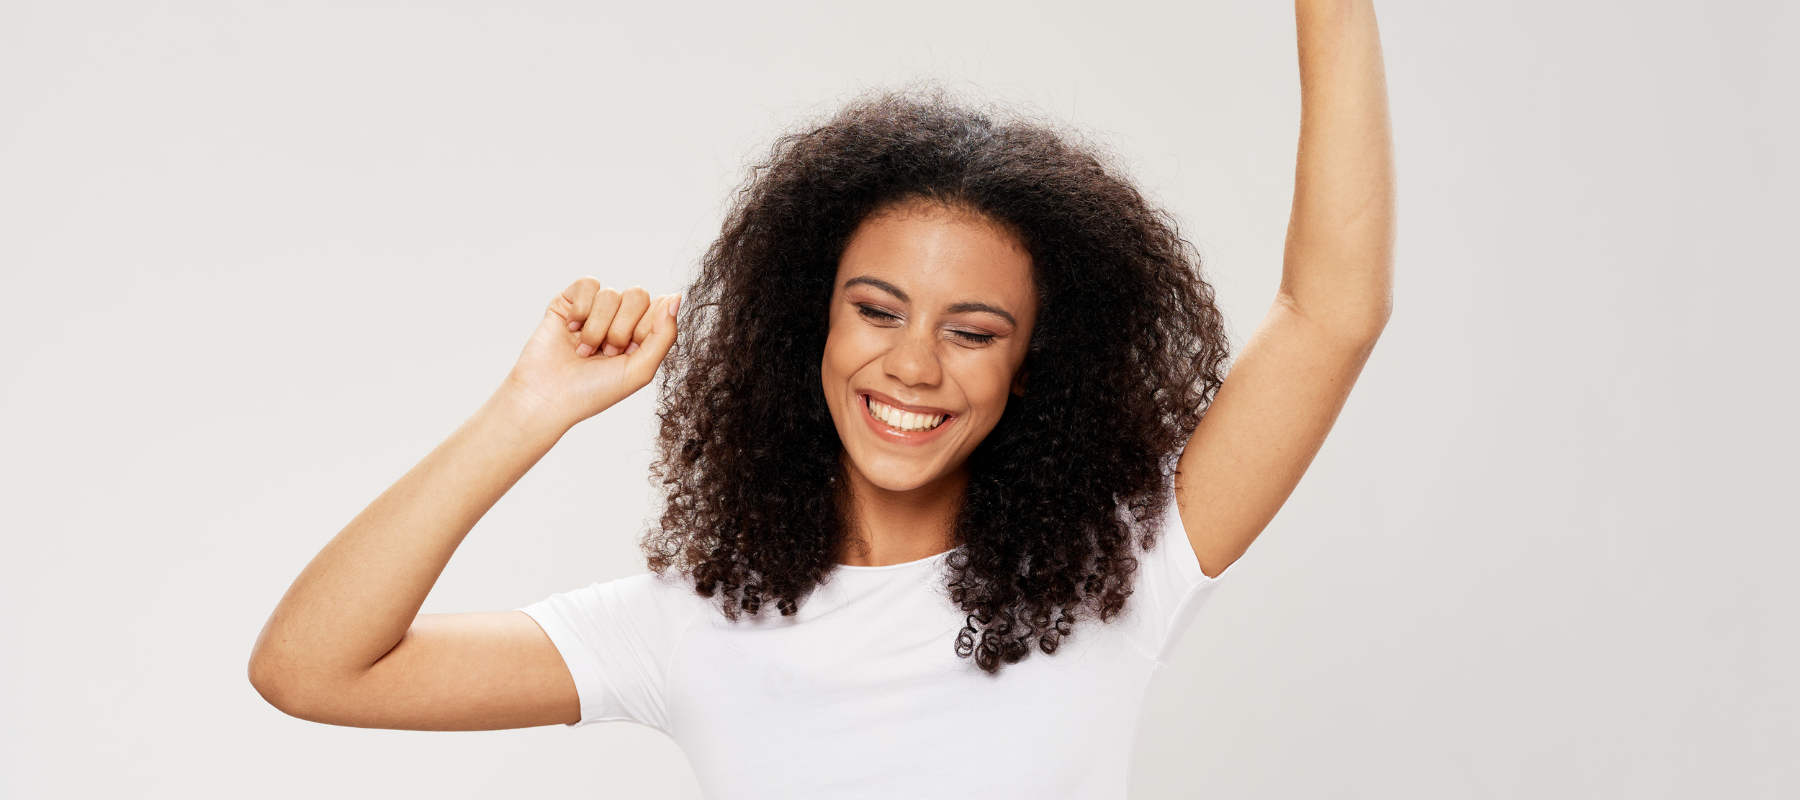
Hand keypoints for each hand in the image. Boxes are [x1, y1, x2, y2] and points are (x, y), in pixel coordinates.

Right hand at [502, 277, 680, 427]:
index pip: (659, 308)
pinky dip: (581, 309)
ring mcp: (593, 310)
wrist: (546, 397)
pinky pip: (588, 284)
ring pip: (611, 293)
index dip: (644, 329)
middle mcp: (619, 320)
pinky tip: (570, 329)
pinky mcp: (568, 302)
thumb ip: (664, 334)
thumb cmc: (593, 391)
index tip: (628, 352)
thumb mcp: (640, 370)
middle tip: (606, 352)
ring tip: (584, 351)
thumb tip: (677, 297)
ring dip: (597, 327)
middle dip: (621, 328)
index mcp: (640, 335)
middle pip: (637, 294)